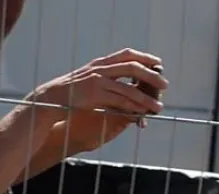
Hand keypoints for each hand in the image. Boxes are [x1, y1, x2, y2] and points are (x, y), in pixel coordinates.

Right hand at [27, 48, 167, 146]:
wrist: (53, 98)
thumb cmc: (74, 91)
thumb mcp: (90, 77)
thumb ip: (108, 75)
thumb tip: (127, 77)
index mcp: (101, 63)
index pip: (126, 54)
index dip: (144, 57)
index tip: (158, 63)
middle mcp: (100, 69)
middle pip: (131, 67)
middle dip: (151, 75)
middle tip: (165, 83)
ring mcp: (98, 81)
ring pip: (129, 88)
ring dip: (146, 99)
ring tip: (159, 107)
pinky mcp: (96, 95)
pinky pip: (120, 101)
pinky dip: (134, 107)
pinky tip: (143, 113)